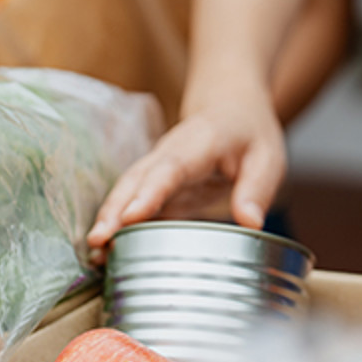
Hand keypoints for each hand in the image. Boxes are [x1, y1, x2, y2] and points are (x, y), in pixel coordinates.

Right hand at [88, 90, 284, 252]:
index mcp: (199, 144)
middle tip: (97, 242)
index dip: (149, 193)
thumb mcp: (266, 157)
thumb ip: (256, 189)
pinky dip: (119, 226)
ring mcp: (157, 169)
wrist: (230, 107)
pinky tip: (107, 253)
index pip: (170, 169)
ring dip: (109, 221)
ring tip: (95, 254)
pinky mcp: (154, 185)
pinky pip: (132, 204)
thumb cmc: (249, 132)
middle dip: (114, 211)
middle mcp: (169, 154)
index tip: (131, 216)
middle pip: (135, 180)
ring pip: (126, 192)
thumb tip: (251, 224)